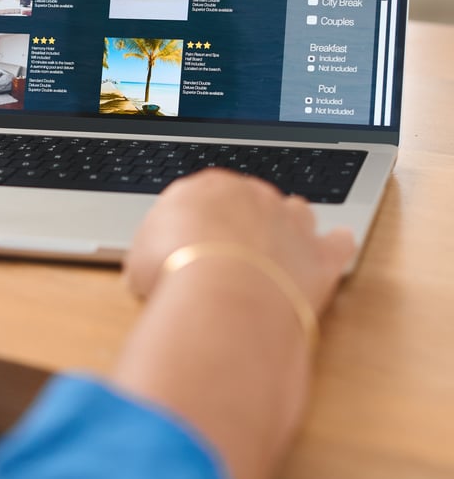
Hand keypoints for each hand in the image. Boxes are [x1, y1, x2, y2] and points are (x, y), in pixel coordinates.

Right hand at [125, 168, 355, 317]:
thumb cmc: (174, 270)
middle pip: (255, 201)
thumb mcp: (139, 258)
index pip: (210, 194)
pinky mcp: (320, 255)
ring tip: (277, 251)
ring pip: (298, 212)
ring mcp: (291, 223)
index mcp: (209, 187)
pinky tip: (333, 250)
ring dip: (290, 228)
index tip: (197, 237)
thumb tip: (149, 268)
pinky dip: (336, 246)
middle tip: (230, 253)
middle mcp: (254, 196)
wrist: (219, 291)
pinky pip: (338, 242)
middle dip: (245, 222)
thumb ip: (151, 252)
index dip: (205, 219)